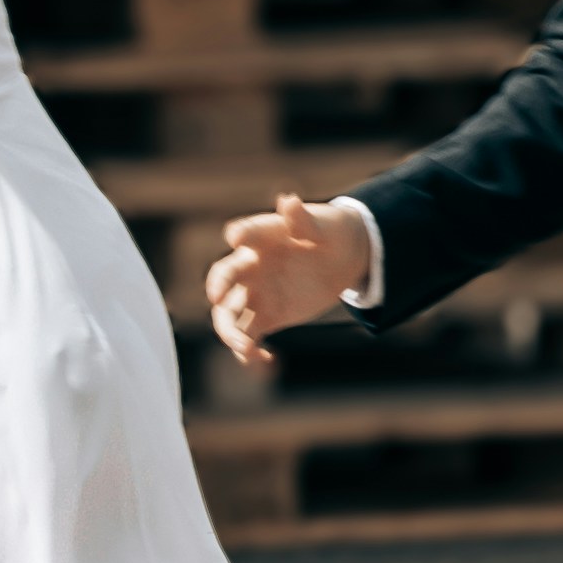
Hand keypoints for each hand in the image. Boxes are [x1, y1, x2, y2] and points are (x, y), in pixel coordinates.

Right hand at [201, 195, 373, 361]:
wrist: (343, 258)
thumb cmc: (329, 233)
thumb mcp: (324, 226)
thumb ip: (303, 219)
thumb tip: (288, 200)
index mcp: (261, 238)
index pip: (244, 234)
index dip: (240, 235)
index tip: (236, 238)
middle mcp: (250, 267)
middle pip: (224, 278)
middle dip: (218, 286)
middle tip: (219, 297)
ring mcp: (254, 293)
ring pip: (229, 315)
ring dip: (231, 332)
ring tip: (246, 348)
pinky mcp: (266, 316)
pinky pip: (249, 337)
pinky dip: (251, 352)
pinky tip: (267, 361)